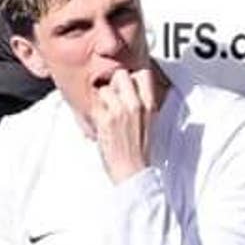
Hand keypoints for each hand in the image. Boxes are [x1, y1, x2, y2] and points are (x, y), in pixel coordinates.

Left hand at [89, 67, 159, 183]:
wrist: (132, 170)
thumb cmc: (138, 150)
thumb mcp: (149, 122)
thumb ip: (141, 104)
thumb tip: (129, 91)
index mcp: (150, 105)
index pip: (143, 74)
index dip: (132, 78)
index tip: (127, 86)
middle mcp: (136, 105)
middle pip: (121, 74)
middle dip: (114, 84)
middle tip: (112, 98)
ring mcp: (119, 111)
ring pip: (105, 88)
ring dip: (102, 100)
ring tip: (106, 114)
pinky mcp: (105, 120)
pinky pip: (94, 105)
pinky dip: (94, 113)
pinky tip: (100, 123)